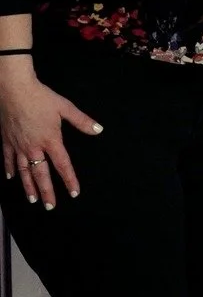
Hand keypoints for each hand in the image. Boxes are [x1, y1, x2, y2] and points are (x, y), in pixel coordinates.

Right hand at [0, 63, 100, 207]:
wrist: (13, 90)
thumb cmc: (41, 97)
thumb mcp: (65, 108)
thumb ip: (82, 121)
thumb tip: (99, 130)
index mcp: (51, 140)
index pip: (63, 165)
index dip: (69, 180)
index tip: (74, 193)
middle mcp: (34, 146)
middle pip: (41, 174)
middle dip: (46, 191)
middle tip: (50, 206)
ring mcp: (18, 145)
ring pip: (23, 171)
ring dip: (28, 186)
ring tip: (32, 199)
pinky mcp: (6, 141)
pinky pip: (8, 159)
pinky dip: (10, 169)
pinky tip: (10, 178)